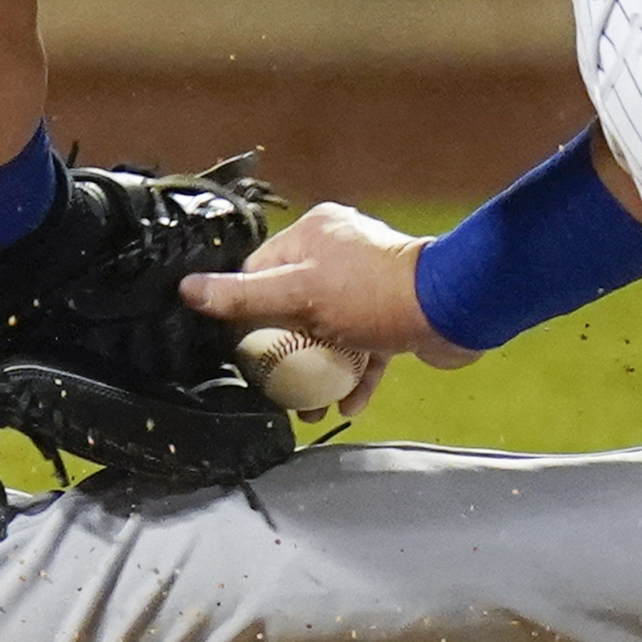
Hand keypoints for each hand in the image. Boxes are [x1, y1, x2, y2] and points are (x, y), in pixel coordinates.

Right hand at [181, 203, 480, 373]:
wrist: (452, 311)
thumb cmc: (373, 294)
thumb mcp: (299, 293)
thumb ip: (244, 295)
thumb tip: (189, 290)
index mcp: (313, 234)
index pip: (261, 271)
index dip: (249, 310)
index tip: (247, 346)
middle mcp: (339, 255)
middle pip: (294, 308)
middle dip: (287, 353)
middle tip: (278, 386)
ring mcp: (368, 288)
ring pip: (328, 333)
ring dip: (318, 371)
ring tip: (311, 407)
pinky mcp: (392, 316)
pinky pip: (362, 349)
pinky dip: (353, 376)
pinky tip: (346, 403)